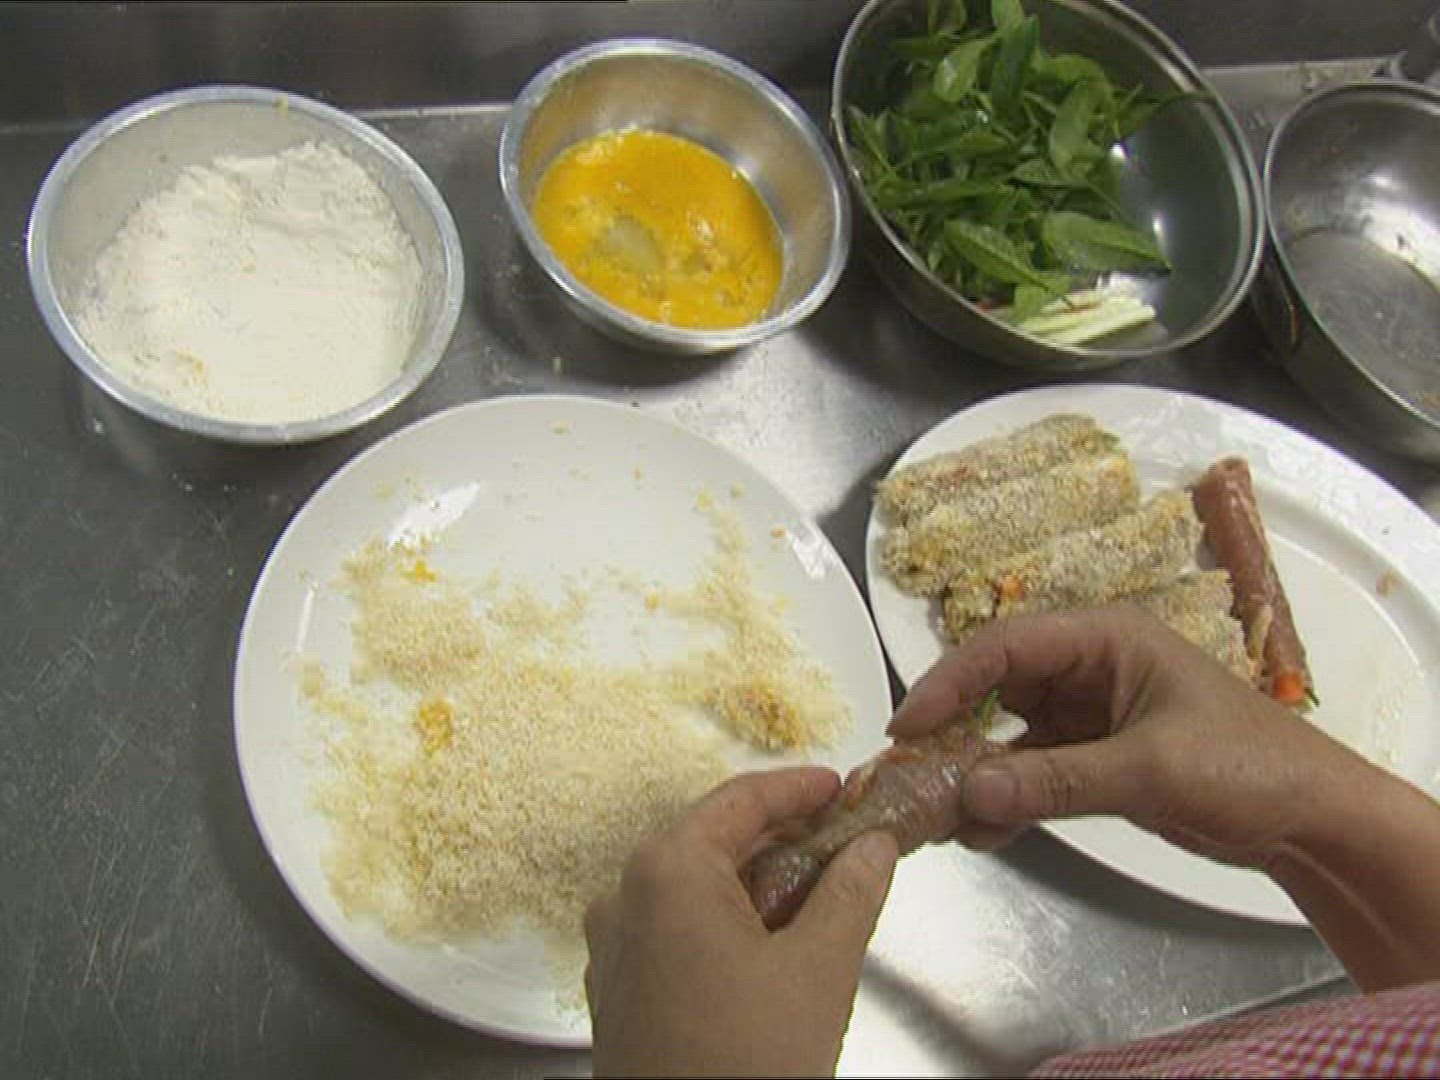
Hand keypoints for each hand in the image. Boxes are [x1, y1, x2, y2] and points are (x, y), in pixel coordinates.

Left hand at [584, 768, 898, 1077]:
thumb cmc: (747, 1064)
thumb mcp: (819, 969)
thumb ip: (850, 892)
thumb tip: (871, 846)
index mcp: (668, 870)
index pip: (740, 800)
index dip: (797, 788)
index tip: (840, 786)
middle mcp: (625, 896)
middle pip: (711, 838)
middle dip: (780, 837)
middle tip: (841, 841)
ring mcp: (613, 945)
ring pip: (692, 886)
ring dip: (753, 882)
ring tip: (815, 894)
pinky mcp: (617, 990)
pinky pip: (672, 929)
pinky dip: (722, 921)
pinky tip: (768, 945)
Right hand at [888, 605, 1375, 870]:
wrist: (1311, 820)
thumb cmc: (1249, 766)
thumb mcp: (1151, 769)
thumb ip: (1057, 780)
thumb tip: (968, 791)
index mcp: (1104, 640)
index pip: (1006, 647)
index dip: (949, 681)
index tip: (907, 725)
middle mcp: (1087, 669)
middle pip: (995, 688)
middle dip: (951, 731)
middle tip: (908, 773)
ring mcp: (1087, 716)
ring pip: (1006, 736)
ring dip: (973, 773)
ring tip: (938, 816)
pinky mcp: (1092, 760)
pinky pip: (1029, 774)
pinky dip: (1004, 800)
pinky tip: (982, 834)